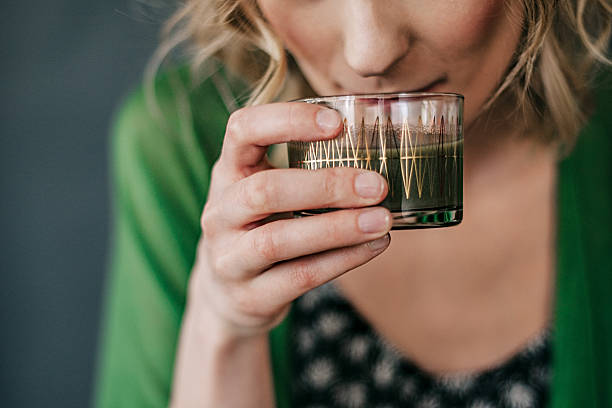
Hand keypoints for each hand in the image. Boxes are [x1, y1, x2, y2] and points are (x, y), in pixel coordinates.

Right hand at [190, 102, 391, 338]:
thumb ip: (301, 170)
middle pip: (264, 191)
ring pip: (279, 239)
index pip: (242, 130)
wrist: (227, 294)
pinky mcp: (250, 296)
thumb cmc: (260, 228)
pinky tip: (375, 246)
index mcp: (228, 173)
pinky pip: (300, 276)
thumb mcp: (263, 192)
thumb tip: (376, 155)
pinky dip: (343, 260)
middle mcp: (220, 213)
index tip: (337, 122)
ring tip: (383, 220)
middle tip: (376, 185)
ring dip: (338, 228)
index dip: (287, 120)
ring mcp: (228, 258)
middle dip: (325, 186)